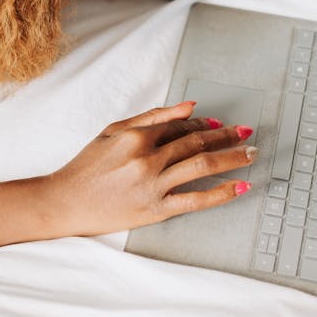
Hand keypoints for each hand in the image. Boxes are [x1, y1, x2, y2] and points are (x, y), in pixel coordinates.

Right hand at [41, 102, 257, 237]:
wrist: (65, 201)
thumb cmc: (87, 166)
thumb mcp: (113, 130)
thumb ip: (151, 117)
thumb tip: (189, 107)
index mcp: (136, 136)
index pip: (181, 125)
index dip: (205, 124)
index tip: (221, 125)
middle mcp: (147, 158)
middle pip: (197, 143)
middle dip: (227, 136)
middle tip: (247, 133)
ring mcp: (152, 185)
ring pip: (202, 166)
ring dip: (232, 158)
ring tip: (251, 154)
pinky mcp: (155, 210)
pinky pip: (195, 200)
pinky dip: (221, 193)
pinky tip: (240, 187)